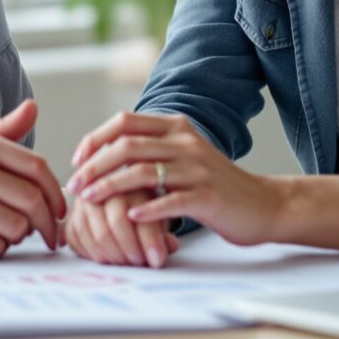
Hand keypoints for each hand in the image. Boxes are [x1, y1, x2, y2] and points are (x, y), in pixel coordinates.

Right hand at [0, 99, 66, 258]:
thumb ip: (3, 130)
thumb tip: (33, 107)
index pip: (37, 167)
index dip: (56, 192)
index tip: (59, 210)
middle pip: (33, 199)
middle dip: (47, 222)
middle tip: (49, 234)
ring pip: (17, 227)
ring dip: (16, 237)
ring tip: (0, 232)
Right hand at [63, 190, 179, 267]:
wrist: (116, 197)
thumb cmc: (142, 207)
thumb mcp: (158, 212)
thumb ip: (164, 230)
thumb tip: (170, 246)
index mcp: (130, 182)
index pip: (137, 215)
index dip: (149, 241)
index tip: (157, 260)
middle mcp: (103, 188)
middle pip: (115, 225)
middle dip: (131, 250)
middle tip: (142, 262)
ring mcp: (84, 202)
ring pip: (97, 236)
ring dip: (116, 256)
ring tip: (129, 262)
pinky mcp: (71, 218)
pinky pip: (81, 243)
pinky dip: (97, 255)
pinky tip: (111, 257)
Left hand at [67, 112, 284, 245]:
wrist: (263, 204)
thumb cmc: (215, 186)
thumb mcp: (184, 156)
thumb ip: (152, 150)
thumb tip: (103, 156)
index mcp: (177, 127)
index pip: (125, 122)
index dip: (95, 139)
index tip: (76, 160)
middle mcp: (186, 142)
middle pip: (128, 145)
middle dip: (94, 165)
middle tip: (74, 185)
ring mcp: (198, 169)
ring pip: (143, 171)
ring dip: (110, 186)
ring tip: (89, 200)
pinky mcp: (208, 196)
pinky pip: (170, 200)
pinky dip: (145, 208)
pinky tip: (128, 216)